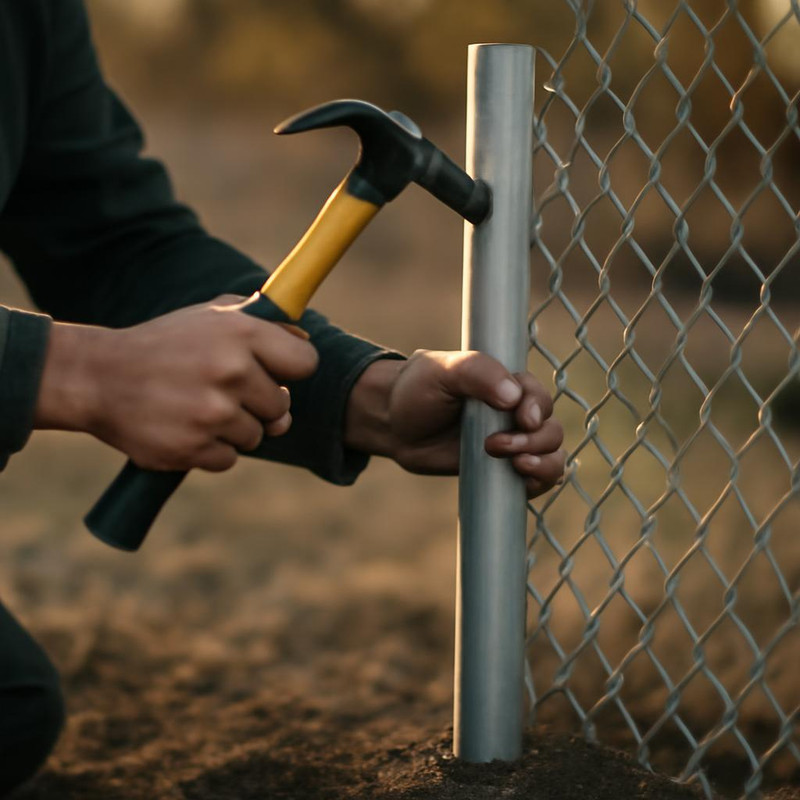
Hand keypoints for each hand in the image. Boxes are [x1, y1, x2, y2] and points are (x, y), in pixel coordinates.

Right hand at [34, 295, 317, 471]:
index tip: (275, 372)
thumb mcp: (211, 316)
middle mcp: (232, 371)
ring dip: (232, 428)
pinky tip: (185, 427)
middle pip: (281, 407)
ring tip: (197, 407)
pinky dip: (211, 450)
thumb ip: (262, 324)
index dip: (291, 370)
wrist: (98, 377)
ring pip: (256, 436)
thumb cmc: (164, 344)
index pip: (306, 362)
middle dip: (258, 404)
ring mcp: (213, 413)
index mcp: (242, 334)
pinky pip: (229, 459)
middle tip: (222, 391)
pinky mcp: (194, 448)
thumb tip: (304, 339)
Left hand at [344, 350, 564, 497]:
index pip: (538, 394)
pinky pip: (539, 477)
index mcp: (506, 382)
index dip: (537, 407)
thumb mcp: (442, 370)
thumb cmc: (417, 389)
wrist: (394, 424)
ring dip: (544, 462)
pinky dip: (542, 480)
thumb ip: (477, 372)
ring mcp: (512, 441)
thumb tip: (513, 397)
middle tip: (495, 444)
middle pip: (550, 428)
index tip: (522, 418)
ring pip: (552, 453)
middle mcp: (515, 411)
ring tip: (516, 464)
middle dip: (534, 440)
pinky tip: (523, 479)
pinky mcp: (503, 468)